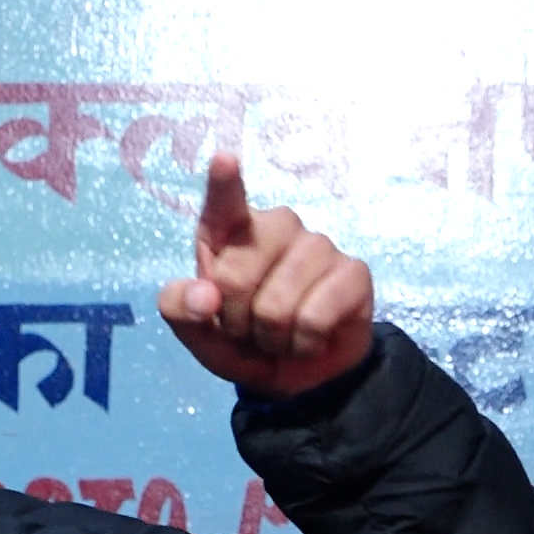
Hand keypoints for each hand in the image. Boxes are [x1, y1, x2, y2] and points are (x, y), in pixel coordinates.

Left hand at [158, 154, 374, 399]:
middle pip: (236, 275)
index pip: (224, 201)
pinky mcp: (353, 271)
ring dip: (271, 337)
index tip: (224, 160)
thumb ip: (181, 310)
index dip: (223, 183)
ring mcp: (318, 244)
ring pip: (276, 305)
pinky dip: (303, 343)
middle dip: (234, 320)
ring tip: (279, 334)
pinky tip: (309, 338)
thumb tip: (205, 297)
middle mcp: (275, 226)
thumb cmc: (241, 339)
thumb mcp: (196, 332)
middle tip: (248, 328)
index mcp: (229, 230)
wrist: (296, 374)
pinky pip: (314, 318)